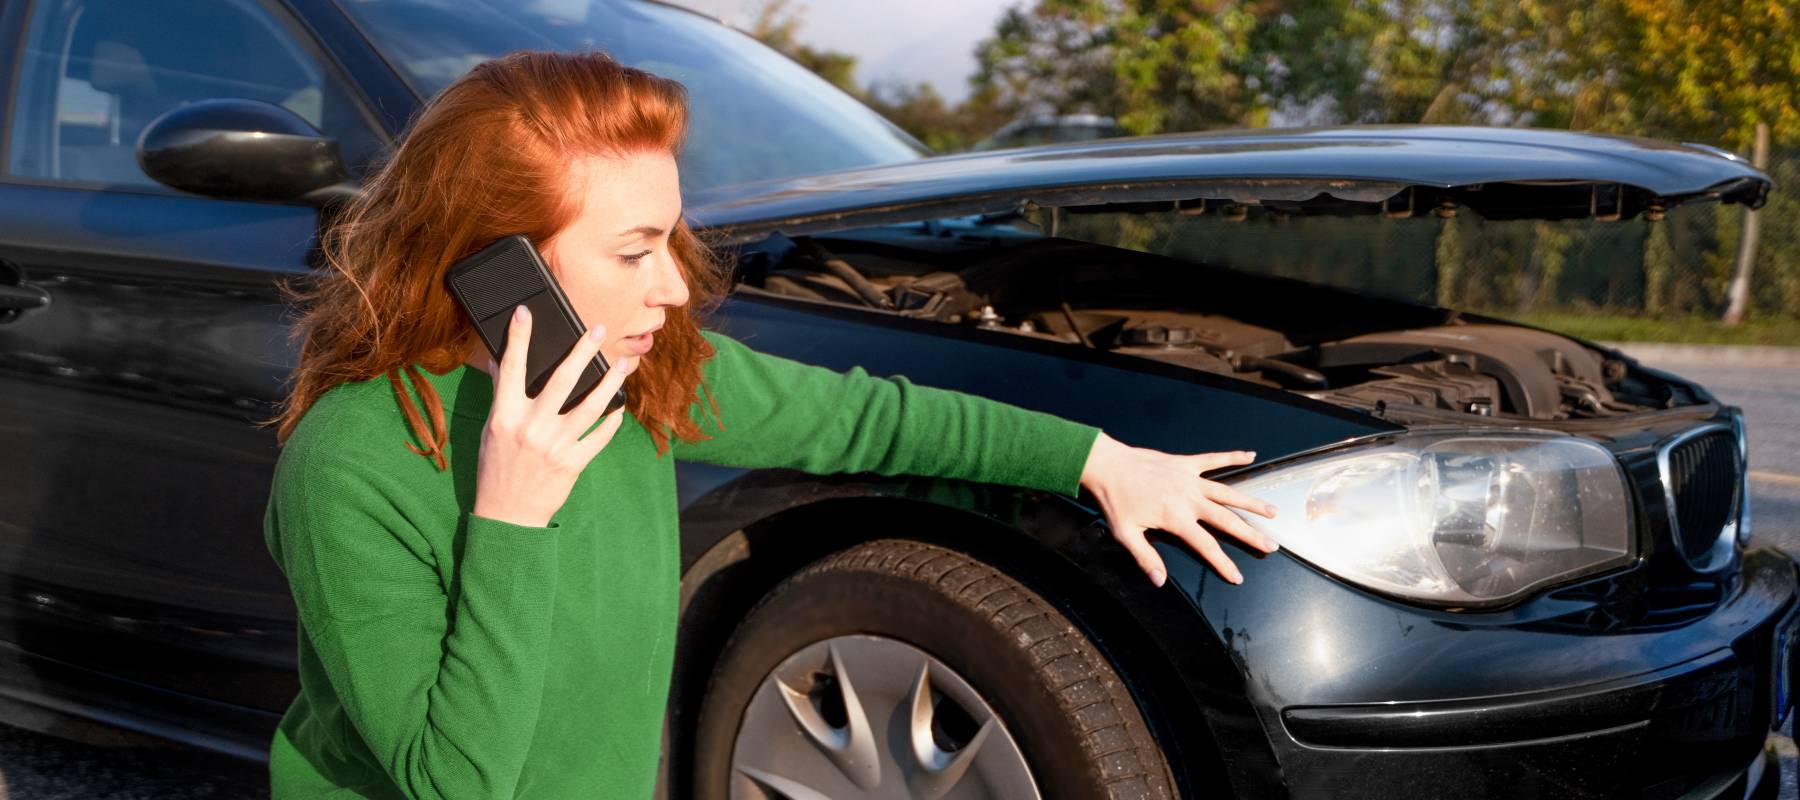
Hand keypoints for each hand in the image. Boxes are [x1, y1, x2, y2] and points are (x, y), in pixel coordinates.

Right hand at [472, 305, 637, 527]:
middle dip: (583, 350)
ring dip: (610, 382)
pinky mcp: (573, 463)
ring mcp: (555, 446)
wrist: (507, 515)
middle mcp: (531, 427)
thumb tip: (497, 359)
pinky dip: (612, 421)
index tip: (526, 312)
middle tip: (599, 330)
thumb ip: (501, 394)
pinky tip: (619, 407)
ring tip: (622, 365)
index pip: (512, 368)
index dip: (519, 337)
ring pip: (591, 405)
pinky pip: (599, 436)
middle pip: (563, 379)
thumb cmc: (497, 468)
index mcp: (505, 416)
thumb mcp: (493, 429)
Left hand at [1078, 432, 1277, 586]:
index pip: (1207, 546)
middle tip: (1271, 545)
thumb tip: (1160, 581)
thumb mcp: (1126, 534)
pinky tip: (1251, 455)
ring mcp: (1189, 479)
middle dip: (1251, 534)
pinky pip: (1214, 459)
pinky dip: (1233, 456)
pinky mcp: (1185, 463)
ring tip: (1272, 511)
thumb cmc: (1114, 500)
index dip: (1224, 563)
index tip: (1238, 577)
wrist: (1107, 465)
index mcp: (1176, 518)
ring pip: (1228, 492)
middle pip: (1227, 520)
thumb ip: (1145, 558)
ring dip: (1251, 502)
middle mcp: (1189, 498)